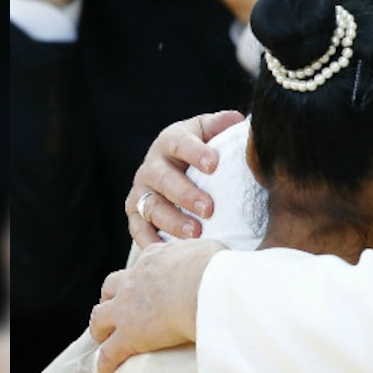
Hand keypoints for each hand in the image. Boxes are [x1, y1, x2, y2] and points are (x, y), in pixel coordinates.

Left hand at [90, 238, 224, 372]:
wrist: (206, 288)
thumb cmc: (214, 269)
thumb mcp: (206, 249)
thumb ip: (198, 253)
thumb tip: (208, 260)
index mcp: (154, 258)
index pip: (140, 265)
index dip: (139, 276)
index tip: (144, 285)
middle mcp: (134, 280)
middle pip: (110, 287)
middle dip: (111, 298)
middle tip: (118, 311)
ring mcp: (127, 309)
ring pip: (99, 319)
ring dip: (101, 328)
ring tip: (106, 339)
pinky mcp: (128, 336)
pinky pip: (109, 353)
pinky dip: (106, 362)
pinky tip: (109, 370)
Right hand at [125, 109, 244, 245]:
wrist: (177, 168)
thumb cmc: (202, 151)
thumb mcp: (210, 132)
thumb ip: (221, 125)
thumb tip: (236, 120)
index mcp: (171, 140)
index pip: (180, 143)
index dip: (196, 153)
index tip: (214, 165)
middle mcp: (152, 165)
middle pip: (163, 178)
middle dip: (185, 194)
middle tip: (208, 208)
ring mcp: (141, 190)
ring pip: (151, 206)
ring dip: (172, 221)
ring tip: (195, 233)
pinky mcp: (135, 213)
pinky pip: (139, 229)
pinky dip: (151, 241)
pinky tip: (168, 251)